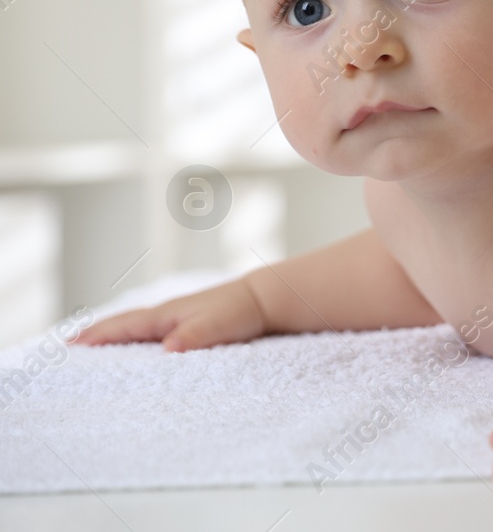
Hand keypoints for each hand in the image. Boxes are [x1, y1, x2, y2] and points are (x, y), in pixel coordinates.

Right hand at [72, 278, 267, 351]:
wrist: (266, 300)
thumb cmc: (240, 312)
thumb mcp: (215, 327)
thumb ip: (192, 338)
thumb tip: (167, 351)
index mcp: (166, 315)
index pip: (124, 325)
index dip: (97, 335)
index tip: (68, 344)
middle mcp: (168, 315)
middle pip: (124, 325)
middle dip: (97, 334)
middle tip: (67, 346)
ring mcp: (178, 319)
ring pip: (138, 328)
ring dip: (115, 336)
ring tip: (93, 348)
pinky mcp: (190, 326)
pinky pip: (155, 334)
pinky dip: (138, 339)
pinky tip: (139, 348)